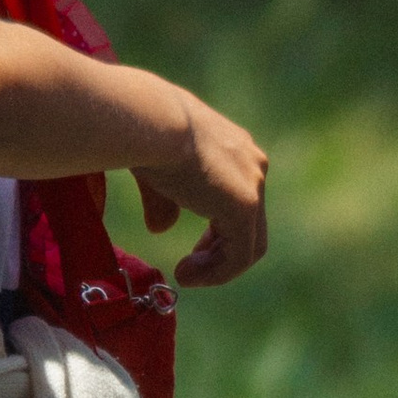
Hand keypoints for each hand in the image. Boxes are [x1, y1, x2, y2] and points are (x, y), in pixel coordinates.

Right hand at [134, 94, 267, 287]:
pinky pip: (239, 254)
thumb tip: (161, 229)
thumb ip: (164, 202)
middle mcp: (252, 164)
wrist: (151, 122)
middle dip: (221, 251)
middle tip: (192, 267)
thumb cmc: (144, 134)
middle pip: (250, 224)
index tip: (195, 252)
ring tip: (185, 276)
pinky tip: (187, 275)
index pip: (239, 201)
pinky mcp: (244, 206)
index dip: (218, 232)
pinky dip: (217, 273)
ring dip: (217, 268)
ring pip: (249, 243)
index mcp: (234, 149)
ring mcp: (253, 185)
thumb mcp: (156, 171)